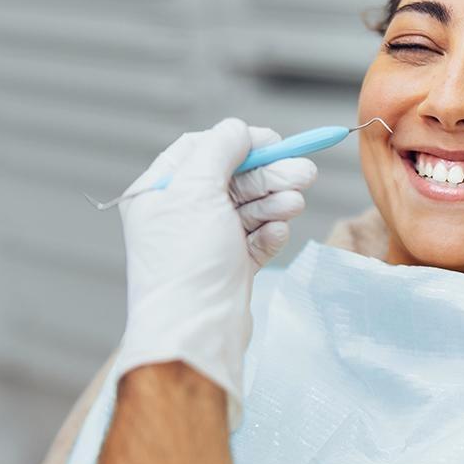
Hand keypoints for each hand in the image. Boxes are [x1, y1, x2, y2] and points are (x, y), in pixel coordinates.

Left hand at [112, 118, 315, 420]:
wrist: (195, 333)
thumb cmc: (187, 261)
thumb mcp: (197, 190)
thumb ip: (219, 150)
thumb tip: (238, 130)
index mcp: (157, 193)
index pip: (199, 149)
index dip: (237, 141)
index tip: (273, 141)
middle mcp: (179, 216)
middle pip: (231, 178)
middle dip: (268, 174)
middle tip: (305, 173)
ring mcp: (205, 244)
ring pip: (248, 208)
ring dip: (274, 201)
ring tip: (295, 202)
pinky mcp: (228, 269)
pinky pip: (255, 239)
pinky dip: (269, 233)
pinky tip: (277, 232)